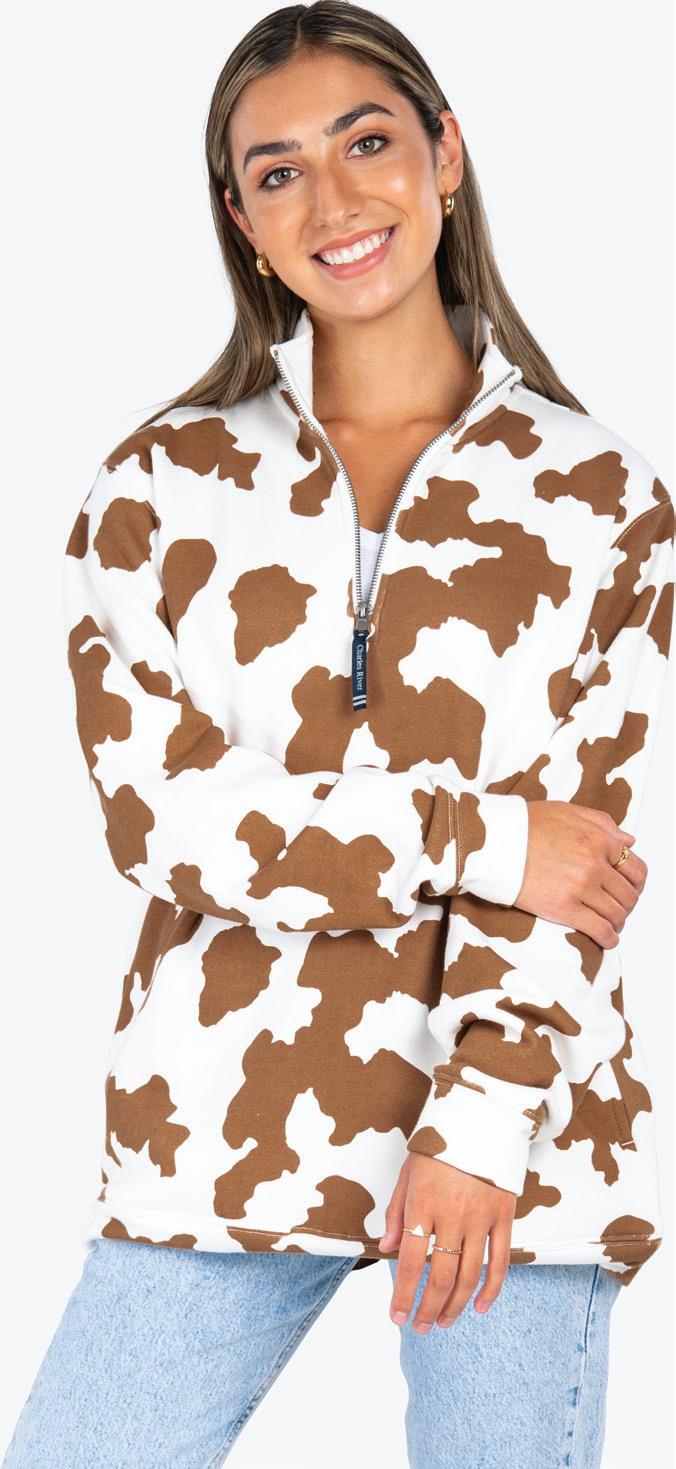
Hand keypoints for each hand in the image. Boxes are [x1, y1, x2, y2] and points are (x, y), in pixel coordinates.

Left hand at [378, 1153, 515, 1331]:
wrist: (481, 1119)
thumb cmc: (439, 1147)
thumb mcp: (407, 1173)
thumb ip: (397, 1213)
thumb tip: (387, 1248)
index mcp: (423, 1203)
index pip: (412, 1262)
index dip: (404, 1295)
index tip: (397, 1315)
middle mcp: (453, 1214)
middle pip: (441, 1276)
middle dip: (428, 1308)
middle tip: (420, 1326)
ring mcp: (481, 1217)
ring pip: (469, 1276)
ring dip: (455, 1305)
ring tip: (443, 1321)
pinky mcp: (504, 1217)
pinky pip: (500, 1262)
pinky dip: (491, 1289)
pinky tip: (479, 1307)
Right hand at [515, 802, 646, 946]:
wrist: (492, 842)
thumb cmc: (524, 824)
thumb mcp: (567, 810)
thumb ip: (603, 823)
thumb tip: (629, 842)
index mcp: (598, 839)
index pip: (634, 868)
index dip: (635, 882)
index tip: (629, 889)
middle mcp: (594, 863)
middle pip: (628, 894)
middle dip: (626, 904)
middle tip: (617, 907)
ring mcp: (581, 887)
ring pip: (617, 913)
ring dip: (618, 921)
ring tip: (610, 923)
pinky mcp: (564, 908)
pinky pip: (599, 930)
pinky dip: (609, 938)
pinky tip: (607, 939)